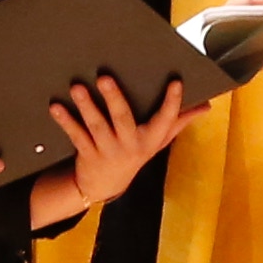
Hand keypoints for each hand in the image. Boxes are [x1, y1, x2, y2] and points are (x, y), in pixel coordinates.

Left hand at [45, 69, 180, 215]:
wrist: (105, 185)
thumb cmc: (135, 152)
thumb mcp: (158, 140)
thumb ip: (179, 121)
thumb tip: (206, 105)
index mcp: (151, 138)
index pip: (166, 119)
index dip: (173, 102)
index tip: (176, 81)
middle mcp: (130, 145)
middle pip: (123, 119)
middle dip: (115, 98)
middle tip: (104, 77)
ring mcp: (107, 150)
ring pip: (96, 126)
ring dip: (86, 106)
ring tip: (77, 88)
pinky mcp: (87, 152)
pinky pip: (75, 135)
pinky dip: (65, 120)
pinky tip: (55, 106)